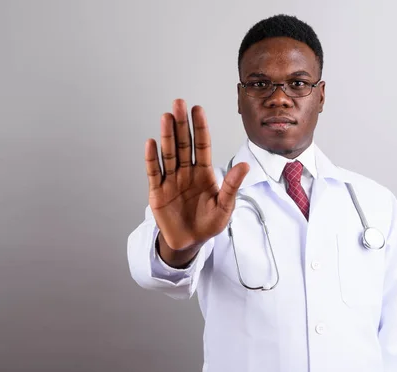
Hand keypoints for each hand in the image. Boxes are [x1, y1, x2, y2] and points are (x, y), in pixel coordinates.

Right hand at [145, 99, 249, 254]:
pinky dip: (152, 158)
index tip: (198, 109)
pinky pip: (154, 173)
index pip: (202, 145)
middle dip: (181, 124)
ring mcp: (171, 181)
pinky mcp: (157, 192)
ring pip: (168, 154)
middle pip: (183, 144)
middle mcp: (186, 172)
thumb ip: (231, 186)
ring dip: (167, 136)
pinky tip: (151, 143)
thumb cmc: (209, 224)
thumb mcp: (224, 207)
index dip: (200, 128)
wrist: (190, 243)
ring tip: (166, 117)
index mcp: (203, 173)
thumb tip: (245, 166)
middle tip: (179, 103)